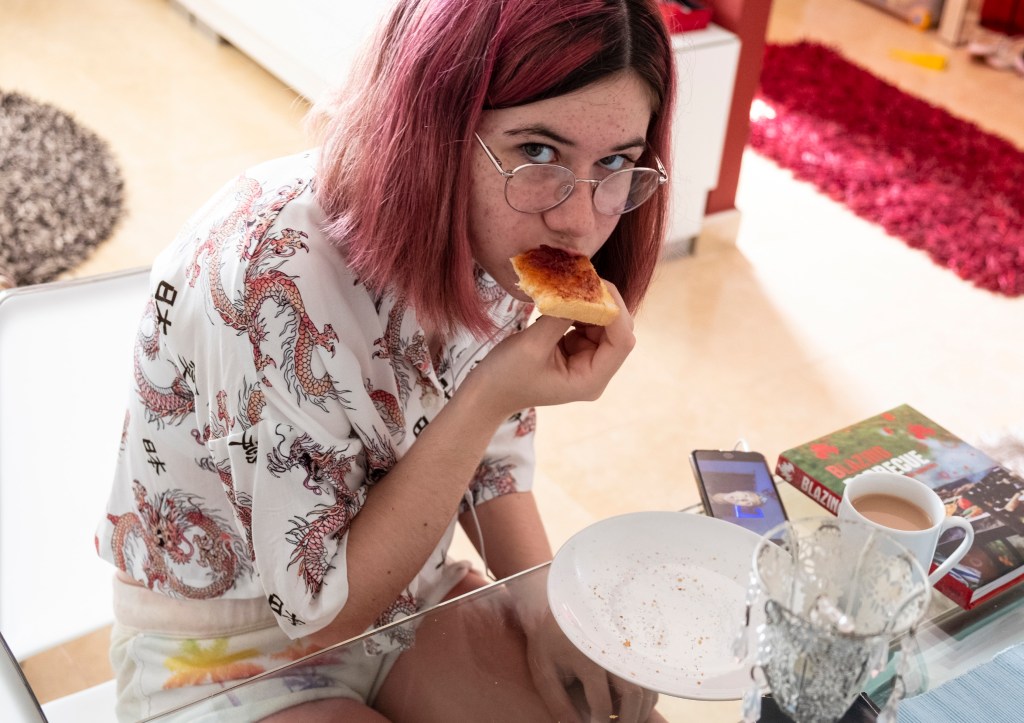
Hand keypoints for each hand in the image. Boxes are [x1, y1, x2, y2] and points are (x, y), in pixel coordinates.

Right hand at [467, 281, 635, 416]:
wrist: (487, 393)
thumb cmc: (506, 377)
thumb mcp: (531, 345)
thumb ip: (559, 317)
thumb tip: (578, 288)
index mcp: (590, 380)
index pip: (622, 342)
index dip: (615, 311)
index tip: (597, 284)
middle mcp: (595, 372)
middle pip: (617, 331)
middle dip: (603, 303)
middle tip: (583, 277)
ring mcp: (586, 361)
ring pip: (603, 324)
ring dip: (589, 303)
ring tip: (568, 285)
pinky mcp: (576, 351)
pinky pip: (586, 324)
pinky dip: (577, 309)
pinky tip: (560, 300)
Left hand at [522, 611, 657, 722]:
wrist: (562, 607)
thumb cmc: (550, 642)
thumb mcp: (545, 673)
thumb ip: (559, 704)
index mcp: (588, 659)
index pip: (602, 704)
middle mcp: (613, 651)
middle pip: (633, 695)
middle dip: (627, 720)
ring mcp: (628, 647)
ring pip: (646, 688)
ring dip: (639, 712)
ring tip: (621, 720)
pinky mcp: (635, 647)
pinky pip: (649, 680)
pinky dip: (644, 698)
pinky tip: (626, 705)